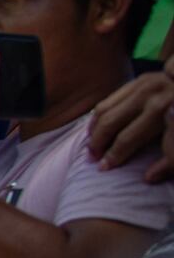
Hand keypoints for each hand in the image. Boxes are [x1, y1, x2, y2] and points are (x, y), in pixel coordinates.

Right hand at [88, 55, 173, 180]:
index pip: (127, 139)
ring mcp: (141, 84)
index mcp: (159, 111)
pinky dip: (100, 115)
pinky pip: (110, 98)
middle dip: (97, 143)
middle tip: (92, 158)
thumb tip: (148, 178)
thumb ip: (169, 161)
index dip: (113, 156)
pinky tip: (97, 127)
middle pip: (110, 123)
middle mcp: (147, 95)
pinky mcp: (139, 79)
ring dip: (93, 129)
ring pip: (104, 109)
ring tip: (91, 144)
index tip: (103, 168)